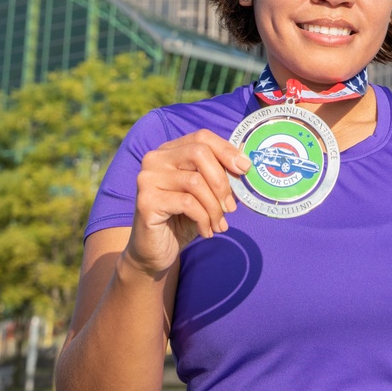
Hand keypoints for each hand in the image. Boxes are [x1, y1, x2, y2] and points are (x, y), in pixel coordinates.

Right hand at [124, 129, 252, 276]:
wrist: (155, 253)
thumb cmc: (183, 220)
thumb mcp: (204, 194)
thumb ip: (219, 175)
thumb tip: (245, 162)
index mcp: (169, 151)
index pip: (201, 137)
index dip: (226, 150)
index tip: (245, 169)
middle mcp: (154, 159)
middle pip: (199, 153)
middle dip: (222, 181)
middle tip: (231, 206)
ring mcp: (147, 179)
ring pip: (195, 181)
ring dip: (215, 207)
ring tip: (220, 224)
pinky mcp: (146, 201)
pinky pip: (187, 203)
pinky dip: (204, 218)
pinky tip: (206, 232)